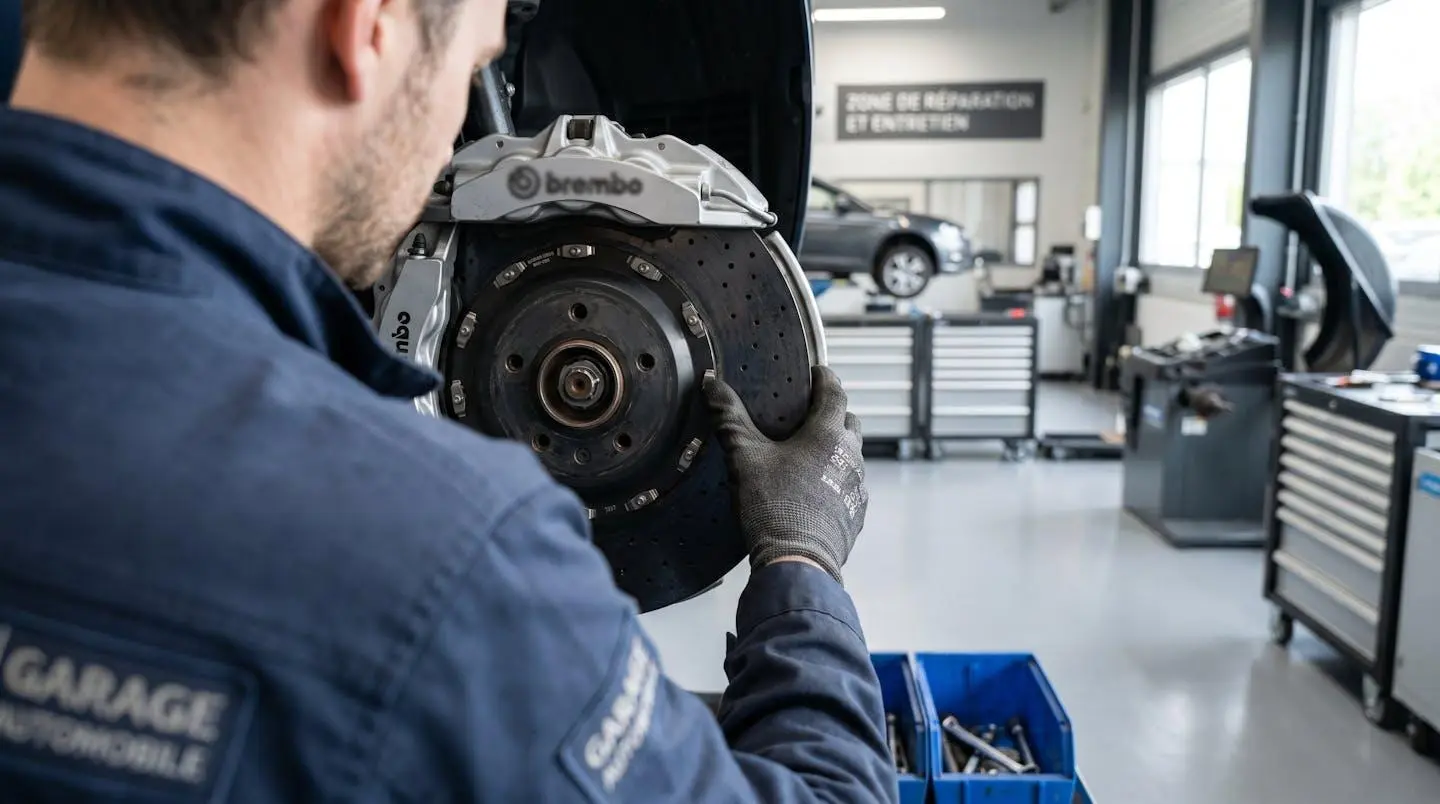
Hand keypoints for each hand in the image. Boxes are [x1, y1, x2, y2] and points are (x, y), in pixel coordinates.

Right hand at [703, 365, 868, 583]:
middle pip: (849, 422)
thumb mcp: (744, 458)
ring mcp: (857, 486)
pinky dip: (836, 479)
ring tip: (809, 453)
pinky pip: (850, 486)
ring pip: (852, 455)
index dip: (826, 379)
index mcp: (827, 435)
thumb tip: (711, 384)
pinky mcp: (856, 513)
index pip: (835, 393)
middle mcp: (850, 456)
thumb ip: (729, 418)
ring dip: (836, 449)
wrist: (797, 562)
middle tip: (810, 413)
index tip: (817, 373)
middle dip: (833, 413)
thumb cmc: (773, 506)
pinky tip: (815, 489)